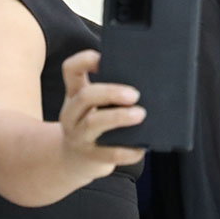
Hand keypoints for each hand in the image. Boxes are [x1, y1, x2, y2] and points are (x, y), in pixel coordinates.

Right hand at [58, 49, 145, 179]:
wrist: (75, 160)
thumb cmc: (95, 124)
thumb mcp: (94, 105)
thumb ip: (111, 92)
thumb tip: (149, 80)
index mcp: (75, 94)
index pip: (71, 69)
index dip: (85, 60)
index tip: (104, 58)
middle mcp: (72, 113)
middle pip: (86, 96)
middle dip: (111, 92)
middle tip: (135, 95)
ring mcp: (79, 136)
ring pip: (93, 123)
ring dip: (119, 117)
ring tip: (141, 114)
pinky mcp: (91, 157)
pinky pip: (110, 154)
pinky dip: (128, 150)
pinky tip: (142, 147)